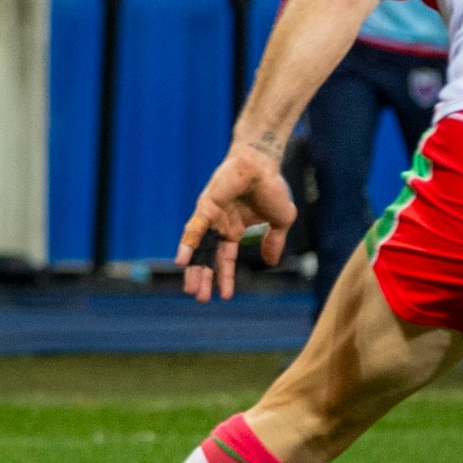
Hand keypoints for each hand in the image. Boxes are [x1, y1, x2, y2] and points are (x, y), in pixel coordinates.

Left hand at [174, 142, 296, 302]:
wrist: (263, 163)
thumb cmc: (271, 187)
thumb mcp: (281, 221)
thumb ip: (274, 241)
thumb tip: (270, 262)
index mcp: (233, 230)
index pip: (225, 259)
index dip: (224, 277)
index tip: (224, 297)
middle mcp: (219, 226)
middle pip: (207, 257)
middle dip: (204, 278)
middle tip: (200, 298)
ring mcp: (210, 217)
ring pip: (198, 248)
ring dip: (194, 268)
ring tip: (190, 289)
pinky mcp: (205, 207)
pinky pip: (194, 228)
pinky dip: (188, 245)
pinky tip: (182, 261)